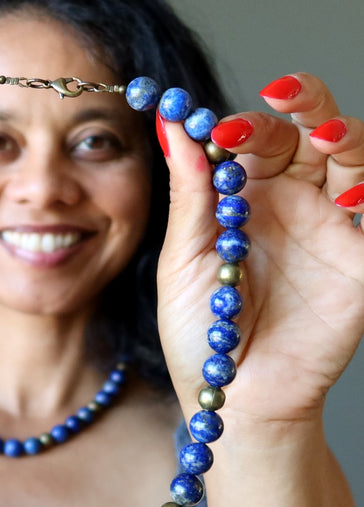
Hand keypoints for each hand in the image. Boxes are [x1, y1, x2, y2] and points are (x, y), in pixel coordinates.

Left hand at [157, 73, 363, 425]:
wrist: (235, 395)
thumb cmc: (201, 334)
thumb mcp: (184, 261)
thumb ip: (189, 195)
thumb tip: (171, 126)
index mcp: (238, 202)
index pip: (248, 140)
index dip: (238, 123)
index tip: (215, 123)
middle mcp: (286, 205)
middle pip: (302, 134)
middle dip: (294, 110)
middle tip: (274, 102)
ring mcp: (326, 228)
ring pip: (350, 158)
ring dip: (344, 134)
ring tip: (323, 134)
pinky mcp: (358, 258)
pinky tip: (345, 197)